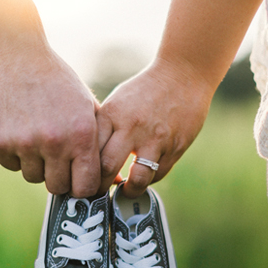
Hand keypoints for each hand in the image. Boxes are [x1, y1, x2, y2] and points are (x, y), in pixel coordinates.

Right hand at [0, 46, 100, 197]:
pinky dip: (16, 155)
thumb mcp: (87, 108)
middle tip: (56, 158)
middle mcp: (54, 143)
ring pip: (33, 177)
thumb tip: (113, 182)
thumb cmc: (58, 84)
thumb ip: (100, 145)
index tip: (77, 180)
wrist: (16, 57)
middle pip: (58, 187)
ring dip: (36, 164)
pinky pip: (11, 165)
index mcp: (81, 136)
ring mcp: (25, 144)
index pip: (85, 187)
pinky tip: (20, 131)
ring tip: (37, 137)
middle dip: (59, 177)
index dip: (82, 187)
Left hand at [97, 57, 213, 197]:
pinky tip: (143, 176)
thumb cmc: (144, 91)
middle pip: (107, 168)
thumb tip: (89, 159)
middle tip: (100, 193)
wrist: (183, 75)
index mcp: (112, 114)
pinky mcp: (175, 147)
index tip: (84, 180)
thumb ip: (104, 128)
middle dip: (100, 187)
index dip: (84, 171)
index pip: (90, 151)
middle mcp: (131, 127)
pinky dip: (148, 180)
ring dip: (129, 191)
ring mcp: (155, 138)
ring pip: (137, 179)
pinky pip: (158, 174)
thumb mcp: (117, 102)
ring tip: (125, 191)